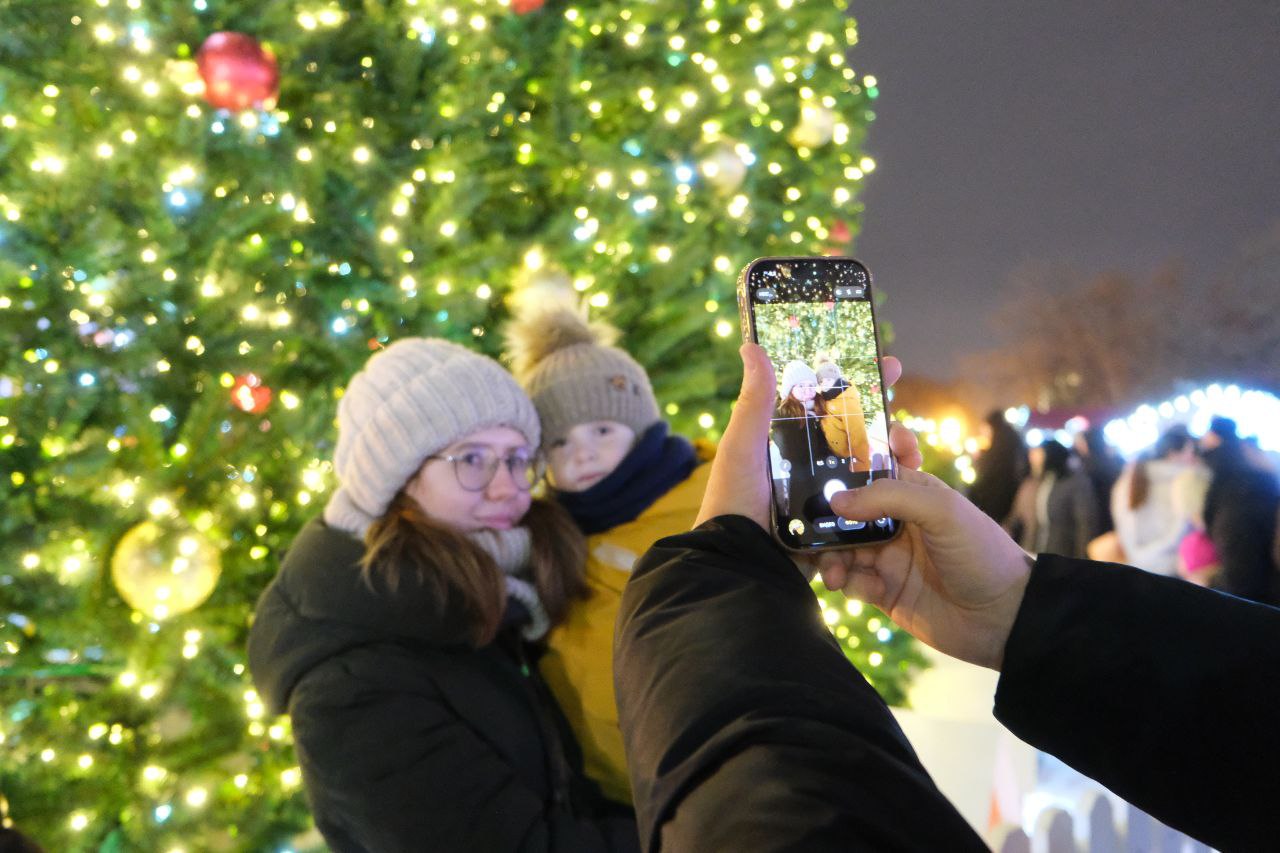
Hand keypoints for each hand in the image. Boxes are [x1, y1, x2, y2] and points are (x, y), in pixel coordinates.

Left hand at [696, 345, 916, 528]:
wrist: (741, 566)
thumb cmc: (734, 503)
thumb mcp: (742, 448)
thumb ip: (753, 403)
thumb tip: (752, 347)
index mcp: (786, 444)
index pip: (827, 404)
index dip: (857, 382)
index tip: (887, 363)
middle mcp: (809, 466)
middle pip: (856, 434)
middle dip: (884, 417)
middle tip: (903, 403)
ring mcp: (826, 497)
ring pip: (870, 469)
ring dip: (894, 456)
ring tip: (910, 448)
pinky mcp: (839, 526)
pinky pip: (871, 507)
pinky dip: (891, 496)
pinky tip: (908, 482)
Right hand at [818, 472, 1032, 669]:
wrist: (1003, 619)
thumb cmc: (981, 553)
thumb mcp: (942, 511)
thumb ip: (888, 497)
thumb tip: (835, 501)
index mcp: (913, 493)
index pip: (877, 464)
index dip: (854, 457)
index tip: (826, 458)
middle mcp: (896, 522)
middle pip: (847, 510)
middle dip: (827, 518)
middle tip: (809, 529)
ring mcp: (888, 557)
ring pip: (841, 547)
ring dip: (829, 555)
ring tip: (833, 571)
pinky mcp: (883, 591)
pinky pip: (851, 581)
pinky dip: (847, 582)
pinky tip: (863, 589)